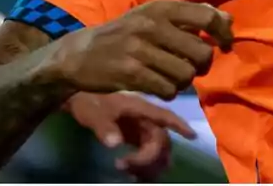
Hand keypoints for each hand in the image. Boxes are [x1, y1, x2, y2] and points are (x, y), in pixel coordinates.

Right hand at [46, 0, 233, 99]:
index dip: (223, 33)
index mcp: (162, 7)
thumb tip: (227, 19)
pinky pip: (168, 90)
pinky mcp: (131, 73)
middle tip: (191, 68)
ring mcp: (140, 49)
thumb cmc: (125, 33)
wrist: (80, 53)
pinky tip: (158, 86)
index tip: (225, 45)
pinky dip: (168, 92)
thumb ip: (191, 16)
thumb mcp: (154, 16)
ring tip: (172, 78)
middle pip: (201, 52)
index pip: (207, 16)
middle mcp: (152, 25)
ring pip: (186, 75)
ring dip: (184, 82)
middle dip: (202, 66)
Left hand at [65, 92, 194, 181]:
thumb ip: (104, 127)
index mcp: (140, 108)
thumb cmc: (88, 101)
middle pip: (161, 140)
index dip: (179, 125)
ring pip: (156, 149)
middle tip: (123, 166)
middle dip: (149, 158)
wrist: (79, 99)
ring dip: (148, 165)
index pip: (165, 116)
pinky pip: (146, 153)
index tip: (193, 136)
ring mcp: (140, 129)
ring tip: (126, 171)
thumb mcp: (93, 112)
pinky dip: (143, 166)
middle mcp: (145, 119)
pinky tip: (130, 172)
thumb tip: (116, 145)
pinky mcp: (134, 137)